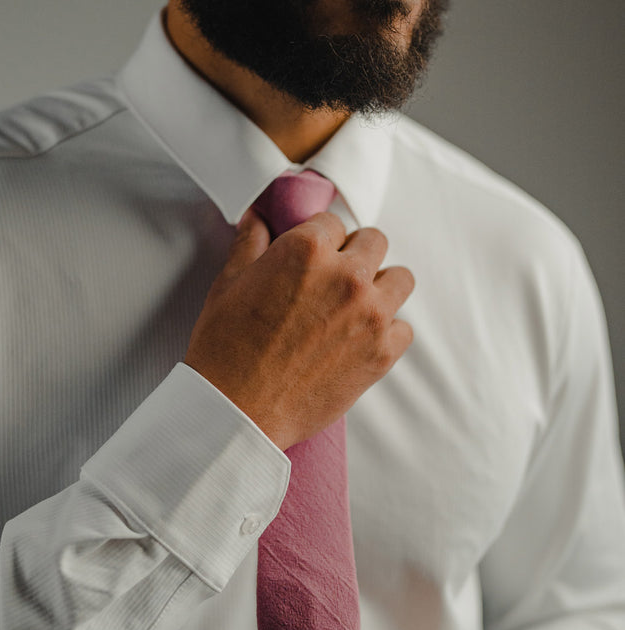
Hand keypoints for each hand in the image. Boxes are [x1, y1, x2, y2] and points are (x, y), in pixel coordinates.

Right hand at [184, 208, 413, 449]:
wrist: (237, 410)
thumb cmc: (226, 349)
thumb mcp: (228, 283)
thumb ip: (250, 243)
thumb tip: (259, 219)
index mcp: (306, 250)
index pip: (332, 222)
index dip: (319, 239)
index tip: (313, 257)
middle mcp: (346, 276)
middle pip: (374, 242)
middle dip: (355, 255)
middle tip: (334, 279)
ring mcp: (370, 315)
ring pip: (401, 279)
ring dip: (381, 287)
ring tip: (356, 306)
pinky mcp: (382, 353)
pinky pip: (404, 328)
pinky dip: (387, 332)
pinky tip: (361, 340)